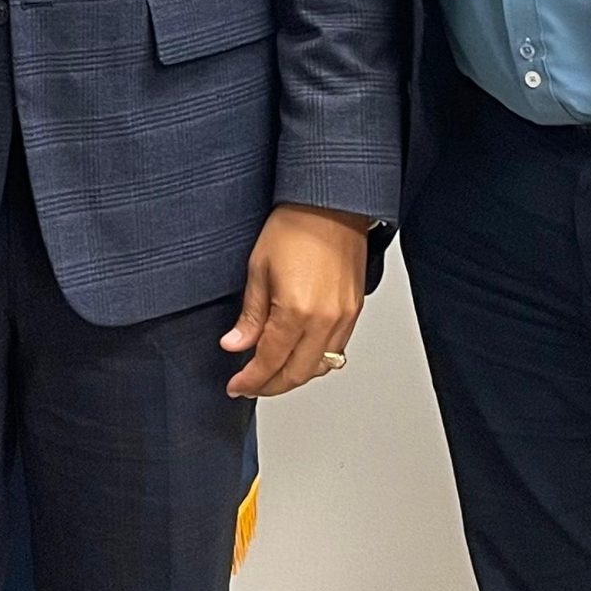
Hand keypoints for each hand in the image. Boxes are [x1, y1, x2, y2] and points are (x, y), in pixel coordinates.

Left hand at [220, 204, 367, 397]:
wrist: (330, 204)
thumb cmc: (294, 227)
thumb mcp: (258, 269)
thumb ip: (250, 316)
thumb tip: (235, 346)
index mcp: (296, 312)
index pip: (270, 362)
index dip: (250, 380)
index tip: (236, 386)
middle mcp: (325, 321)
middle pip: (296, 374)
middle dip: (270, 386)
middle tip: (250, 386)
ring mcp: (344, 318)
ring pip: (319, 368)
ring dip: (294, 376)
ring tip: (271, 373)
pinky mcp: (354, 311)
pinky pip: (336, 350)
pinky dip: (316, 361)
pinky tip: (298, 355)